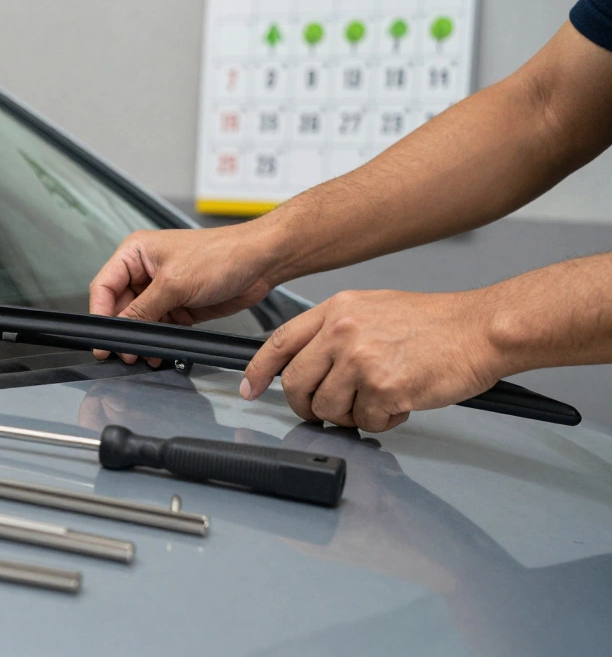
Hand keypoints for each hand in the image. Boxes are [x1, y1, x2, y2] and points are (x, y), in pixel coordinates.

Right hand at [89, 226, 277, 364]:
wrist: (258, 263)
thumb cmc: (221, 254)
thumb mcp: (175, 283)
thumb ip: (143, 308)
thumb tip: (122, 328)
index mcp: (136, 253)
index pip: (104, 286)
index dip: (99, 312)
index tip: (102, 335)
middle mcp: (145, 271)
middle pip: (119, 307)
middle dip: (122, 330)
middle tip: (123, 351)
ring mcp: (161, 290)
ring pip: (138, 321)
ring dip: (140, 339)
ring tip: (140, 355)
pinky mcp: (177, 306)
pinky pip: (158, 327)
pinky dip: (157, 340)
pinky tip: (157, 351)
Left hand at [242, 289, 503, 431]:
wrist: (480, 329)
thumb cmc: (435, 323)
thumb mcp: (373, 309)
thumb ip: (336, 332)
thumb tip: (310, 363)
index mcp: (336, 310)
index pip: (279, 342)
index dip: (259, 370)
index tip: (250, 388)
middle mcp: (342, 331)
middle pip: (296, 384)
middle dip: (307, 406)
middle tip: (325, 412)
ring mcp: (360, 360)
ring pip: (328, 409)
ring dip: (351, 416)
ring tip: (378, 400)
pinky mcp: (383, 387)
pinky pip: (366, 421)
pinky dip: (383, 421)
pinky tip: (401, 403)